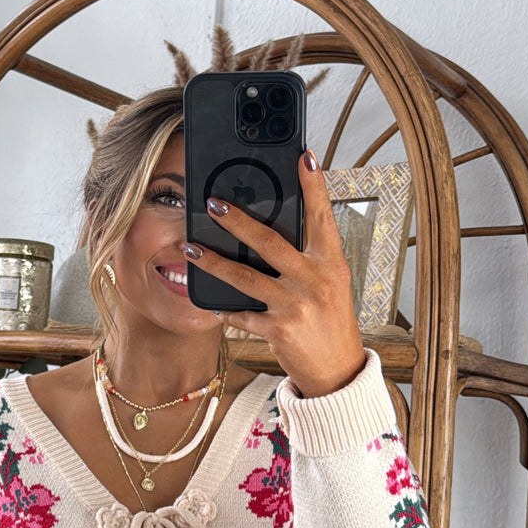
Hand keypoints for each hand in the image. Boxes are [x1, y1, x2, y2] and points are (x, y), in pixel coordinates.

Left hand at [184, 151, 366, 398]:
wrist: (338, 370)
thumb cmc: (331, 320)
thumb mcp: (329, 282)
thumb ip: (308, 256)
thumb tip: (275, 226)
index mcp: (330, 262)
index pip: (321, 216)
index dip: (314, 186)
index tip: (304, 157)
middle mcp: (315, 280)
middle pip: (269, 242)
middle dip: (237, 221)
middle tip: (213, 203)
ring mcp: (295, 305)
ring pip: (245, 277)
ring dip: (213, 261)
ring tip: (190, 247)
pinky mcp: (279, 330)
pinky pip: (242, 314)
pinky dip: (224, 308)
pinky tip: (208, 302)